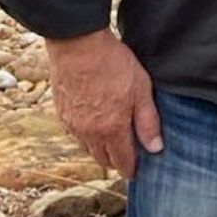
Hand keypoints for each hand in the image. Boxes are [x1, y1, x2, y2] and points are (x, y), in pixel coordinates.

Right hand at [46, 28, 162, 179]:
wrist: (77, 44)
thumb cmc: (113, 63)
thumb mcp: (141, 89)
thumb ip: (148, 121)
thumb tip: (155, 148)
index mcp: (111, 129)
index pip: (122, 160)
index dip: (130, 169)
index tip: (135, 173)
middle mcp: (89, 132)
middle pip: (102, 158)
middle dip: (115, 161)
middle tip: (126, 157)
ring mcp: (72, 123)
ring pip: (87, 148)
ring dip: (99, 149)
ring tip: (112, 143)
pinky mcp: (61, 112)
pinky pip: (75, 134)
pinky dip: (85, 136)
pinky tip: (93, 126)